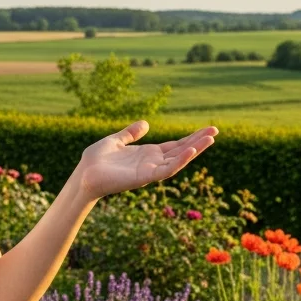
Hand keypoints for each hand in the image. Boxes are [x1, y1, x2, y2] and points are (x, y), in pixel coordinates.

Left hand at [75, 121, 217, 200]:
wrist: (84, 174)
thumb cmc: (96, 160)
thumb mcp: (115, 141)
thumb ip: (130, 133)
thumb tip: (146, 124)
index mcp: (148, 154)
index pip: (175, 145)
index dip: (192, 137)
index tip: (208, 129)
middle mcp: (152, 162)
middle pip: (181, 151)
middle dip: (199, 141)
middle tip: (216, 130)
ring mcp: (150, 171)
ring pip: (178, 160)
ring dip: (195, 149)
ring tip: (211, 138)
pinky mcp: (144, 177)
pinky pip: (166, 170)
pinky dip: (180, 161)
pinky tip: (192, 151)